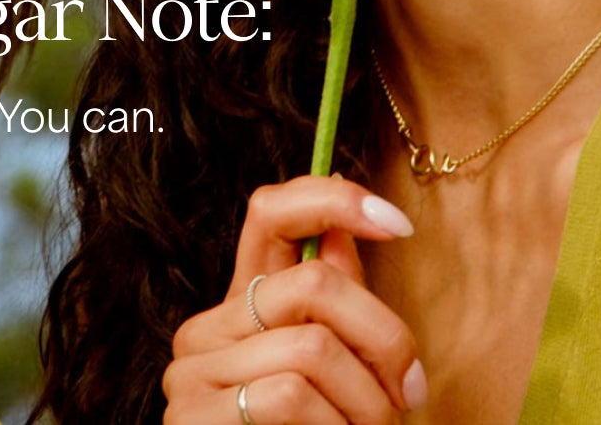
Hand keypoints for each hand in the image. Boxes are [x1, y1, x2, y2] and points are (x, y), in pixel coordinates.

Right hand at [162, 176, 426, 423]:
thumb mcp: (338, 376)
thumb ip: (339, 305)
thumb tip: (349, 227)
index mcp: (242, 306)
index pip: (269, 211)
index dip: (333, 198)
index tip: (397, 222)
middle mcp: (206, 327)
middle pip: (314, 284)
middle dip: (383, 338)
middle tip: (408, 394)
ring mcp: (192, 373)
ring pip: (313, 347)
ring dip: (367, 403)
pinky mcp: (194, 418)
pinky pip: (288, 396)